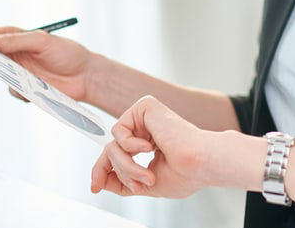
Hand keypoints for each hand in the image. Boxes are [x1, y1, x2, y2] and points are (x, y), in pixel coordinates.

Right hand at [0, 24, 93, 102]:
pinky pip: (14, 91)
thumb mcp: (41, 41)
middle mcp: (16, 55)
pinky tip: (35, 88)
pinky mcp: (27, 89)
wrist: (86, 77)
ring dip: (6, 75)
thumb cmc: (67, 53)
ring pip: (1, 76)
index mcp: (18, 38)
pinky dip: (21, 91)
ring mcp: (21, 73)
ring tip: (20, 75)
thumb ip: (14, 40)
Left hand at [91, 96, 212, 198]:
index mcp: (149, 144)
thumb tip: (100, 181)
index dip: (103, 171)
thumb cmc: (186, 174)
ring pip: (113, 144)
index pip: (117, 155)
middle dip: (119, 172)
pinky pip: (118, 130)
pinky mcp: (144, 106)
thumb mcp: (146, 183)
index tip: (95, 187)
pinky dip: (129, 145)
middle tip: (136, 186)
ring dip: (127, 165)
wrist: (200, 163)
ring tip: (147, 174)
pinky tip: (149, 147)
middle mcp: (146, 128)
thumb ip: (123, 180)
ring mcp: (145, 117)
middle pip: (111, 150)